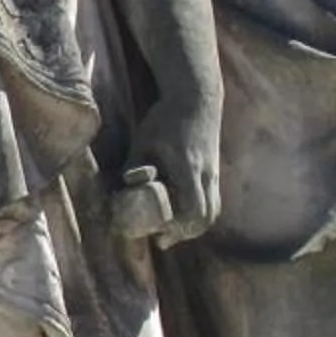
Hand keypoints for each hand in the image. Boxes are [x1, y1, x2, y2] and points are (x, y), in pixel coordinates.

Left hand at [125, 90, 220, 247]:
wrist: (196, 98)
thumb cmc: (165, 118)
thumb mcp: (144, 141)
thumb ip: (134, 167)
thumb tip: (121, 192)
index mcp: (188, 168)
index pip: (193, 209)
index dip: (179, 227)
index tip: (160, 235)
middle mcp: (206, 174)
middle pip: (208, 215)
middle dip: (187, 232)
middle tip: (163, 238)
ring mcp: (214, 172)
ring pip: (213, 210)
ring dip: (195, 224)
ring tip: (171, 230)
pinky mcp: (215, 170)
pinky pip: (213, 200)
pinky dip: (200, 212)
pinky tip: (181, 213)